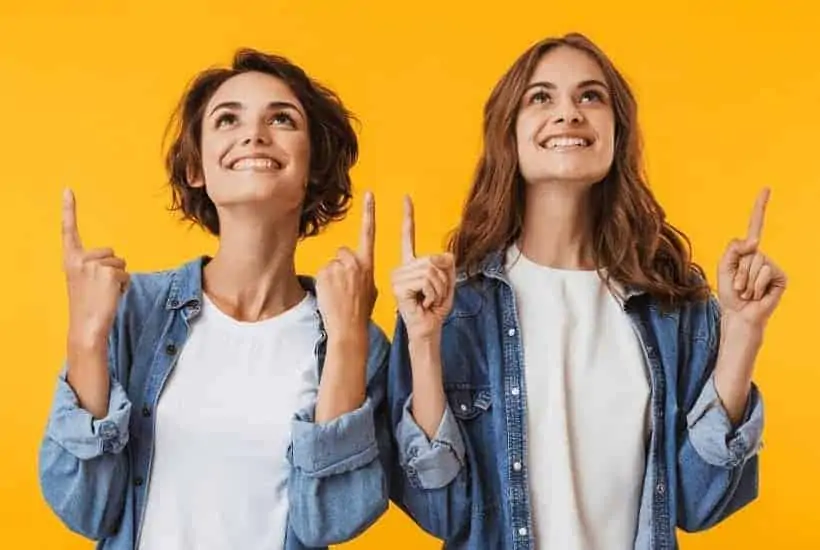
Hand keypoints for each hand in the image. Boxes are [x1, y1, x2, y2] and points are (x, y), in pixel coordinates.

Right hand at [62, 189, 128, 346]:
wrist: (87, 325)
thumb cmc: (88, 305)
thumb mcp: (84, 281)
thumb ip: (92, 266)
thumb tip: (116, 263)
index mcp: (70, 259)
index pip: (68, 230)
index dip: (68, 209)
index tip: (67, 189)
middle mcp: (79, 258)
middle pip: (111, 253)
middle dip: (112, 270)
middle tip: (99, 290)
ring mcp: (93, 265)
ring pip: (121, 264)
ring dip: (118, 279)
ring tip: (104, 294)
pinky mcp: (108, 273)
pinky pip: (126, 275)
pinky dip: (123, 287)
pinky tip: (111, 297)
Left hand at [315, 191, 376, 338]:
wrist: (349, 327)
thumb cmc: (360, 312)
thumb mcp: (371, 290)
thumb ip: (364, 274)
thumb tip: (357, 270)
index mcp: (368, 264)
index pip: (369, 233)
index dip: (369, 212)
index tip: (369, 194)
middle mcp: (355, 262)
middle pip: (342, 252)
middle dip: (340, 266)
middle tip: (343, 288)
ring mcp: (339, 267)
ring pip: (330, 264)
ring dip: (331, 277)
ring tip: (337, 294)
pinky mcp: (325, 272)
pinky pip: (321, 273)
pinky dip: (323, 283)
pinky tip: (330, 295)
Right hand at [391, 196, 455, 341]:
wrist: (427, 329)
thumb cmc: (436, 309)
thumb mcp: (448, 282)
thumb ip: (447, 265)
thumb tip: (445, 255)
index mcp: (411, 264)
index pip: (408, 236)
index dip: (408, 216)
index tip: (406, 197)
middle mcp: (401, 267)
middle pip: (432, 259)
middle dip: (443, 279)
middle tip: (435, 295)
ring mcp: (398, 277)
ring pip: (431, 270)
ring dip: (439, 288)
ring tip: (430, 300)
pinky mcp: (399, 287)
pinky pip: (427, 281)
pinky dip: (434, 294)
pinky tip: (424, 303)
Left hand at [717, 188, 786, 328]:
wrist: (739, 314)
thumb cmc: (729, 293)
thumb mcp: (723, 266)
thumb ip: (733, 248)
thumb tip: (755, 241)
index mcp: (747, 250)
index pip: (755, 225)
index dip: (760, 207)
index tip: (766, 188)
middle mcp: (761, 254)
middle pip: (748, 251)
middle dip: (738, 271)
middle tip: (738, 286)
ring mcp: (771, 265)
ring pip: (756, 262)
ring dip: (746, 280)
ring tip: (746, 291)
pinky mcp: (780, 277)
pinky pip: (766, 271)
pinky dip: (756, 285)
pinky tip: (757, 294)